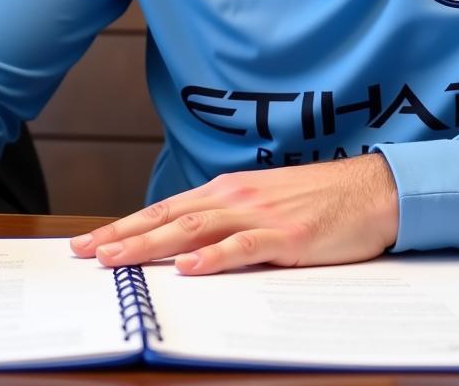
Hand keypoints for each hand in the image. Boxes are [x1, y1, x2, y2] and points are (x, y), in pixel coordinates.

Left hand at [70, 155, 398, 274]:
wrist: (374, 189)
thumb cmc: (321, 199)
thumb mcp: (267, 204)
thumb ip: (230, 220)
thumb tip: (190, 244)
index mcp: (229, 191)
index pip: (166, 209)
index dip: (126, 225)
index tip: (91, 241)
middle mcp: (236, 198)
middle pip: (169, 219)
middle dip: (122, 236)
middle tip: (84, 253)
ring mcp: (260, 216)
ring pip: (194, 231)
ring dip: (151, 245)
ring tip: (116, 259)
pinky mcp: (287, 239)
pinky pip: (243, 249)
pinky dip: (213, 258)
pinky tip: (188, 268)